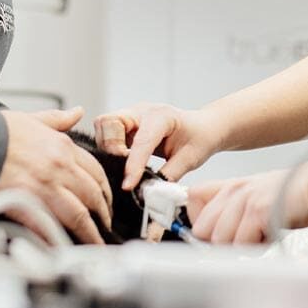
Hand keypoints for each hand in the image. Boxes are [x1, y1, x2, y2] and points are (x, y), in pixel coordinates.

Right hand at [0, 107, 112, 244]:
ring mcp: (45, 187)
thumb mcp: (35, 118)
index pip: (96, 172)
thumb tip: (78, 112)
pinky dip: (61, 238)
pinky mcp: (27, 204)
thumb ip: (59, 119)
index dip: (105, 190)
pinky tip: (66, 246)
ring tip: (94, 242)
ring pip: (79, 215)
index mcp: (64, 147)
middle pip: (93, 196)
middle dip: (102, 214)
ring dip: (90, 232)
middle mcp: (60, 167)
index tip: (106, 202)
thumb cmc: (0, 130)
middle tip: (104, 226)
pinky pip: (51, 226)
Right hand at [93, 103, 220, 189]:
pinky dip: (109, 149)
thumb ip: (169, 177)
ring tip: (123, 167)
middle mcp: (142, 111)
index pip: (141, 140)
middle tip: (121, 169)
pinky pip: (107, 134)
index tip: (128, 185)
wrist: (203, 126)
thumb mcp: (190, 159)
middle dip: (110, 147)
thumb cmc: (199, 138)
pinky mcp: (126, 125)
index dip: (133, 164)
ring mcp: (131, 116)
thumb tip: (150, 196)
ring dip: (107, 148)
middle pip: (109, 122)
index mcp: (161, 116)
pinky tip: (123, 163)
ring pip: (104, 126)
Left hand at [186, 163, 307, 243]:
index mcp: (231, 185)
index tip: (195, 234)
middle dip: (218, 243)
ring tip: (259, 237)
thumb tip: (211, 235)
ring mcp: (246, 199)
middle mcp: (235, 190)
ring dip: (239, 247)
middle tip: (240, 241)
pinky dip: (255, 248)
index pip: (192, 199)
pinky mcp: (259, 211)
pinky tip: (270, 235)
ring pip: (220, 240)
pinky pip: (242, 243)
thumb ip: (233, 210)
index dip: (191, 220)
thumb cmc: (295, 194)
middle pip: (202, 228)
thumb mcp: (257, 196)